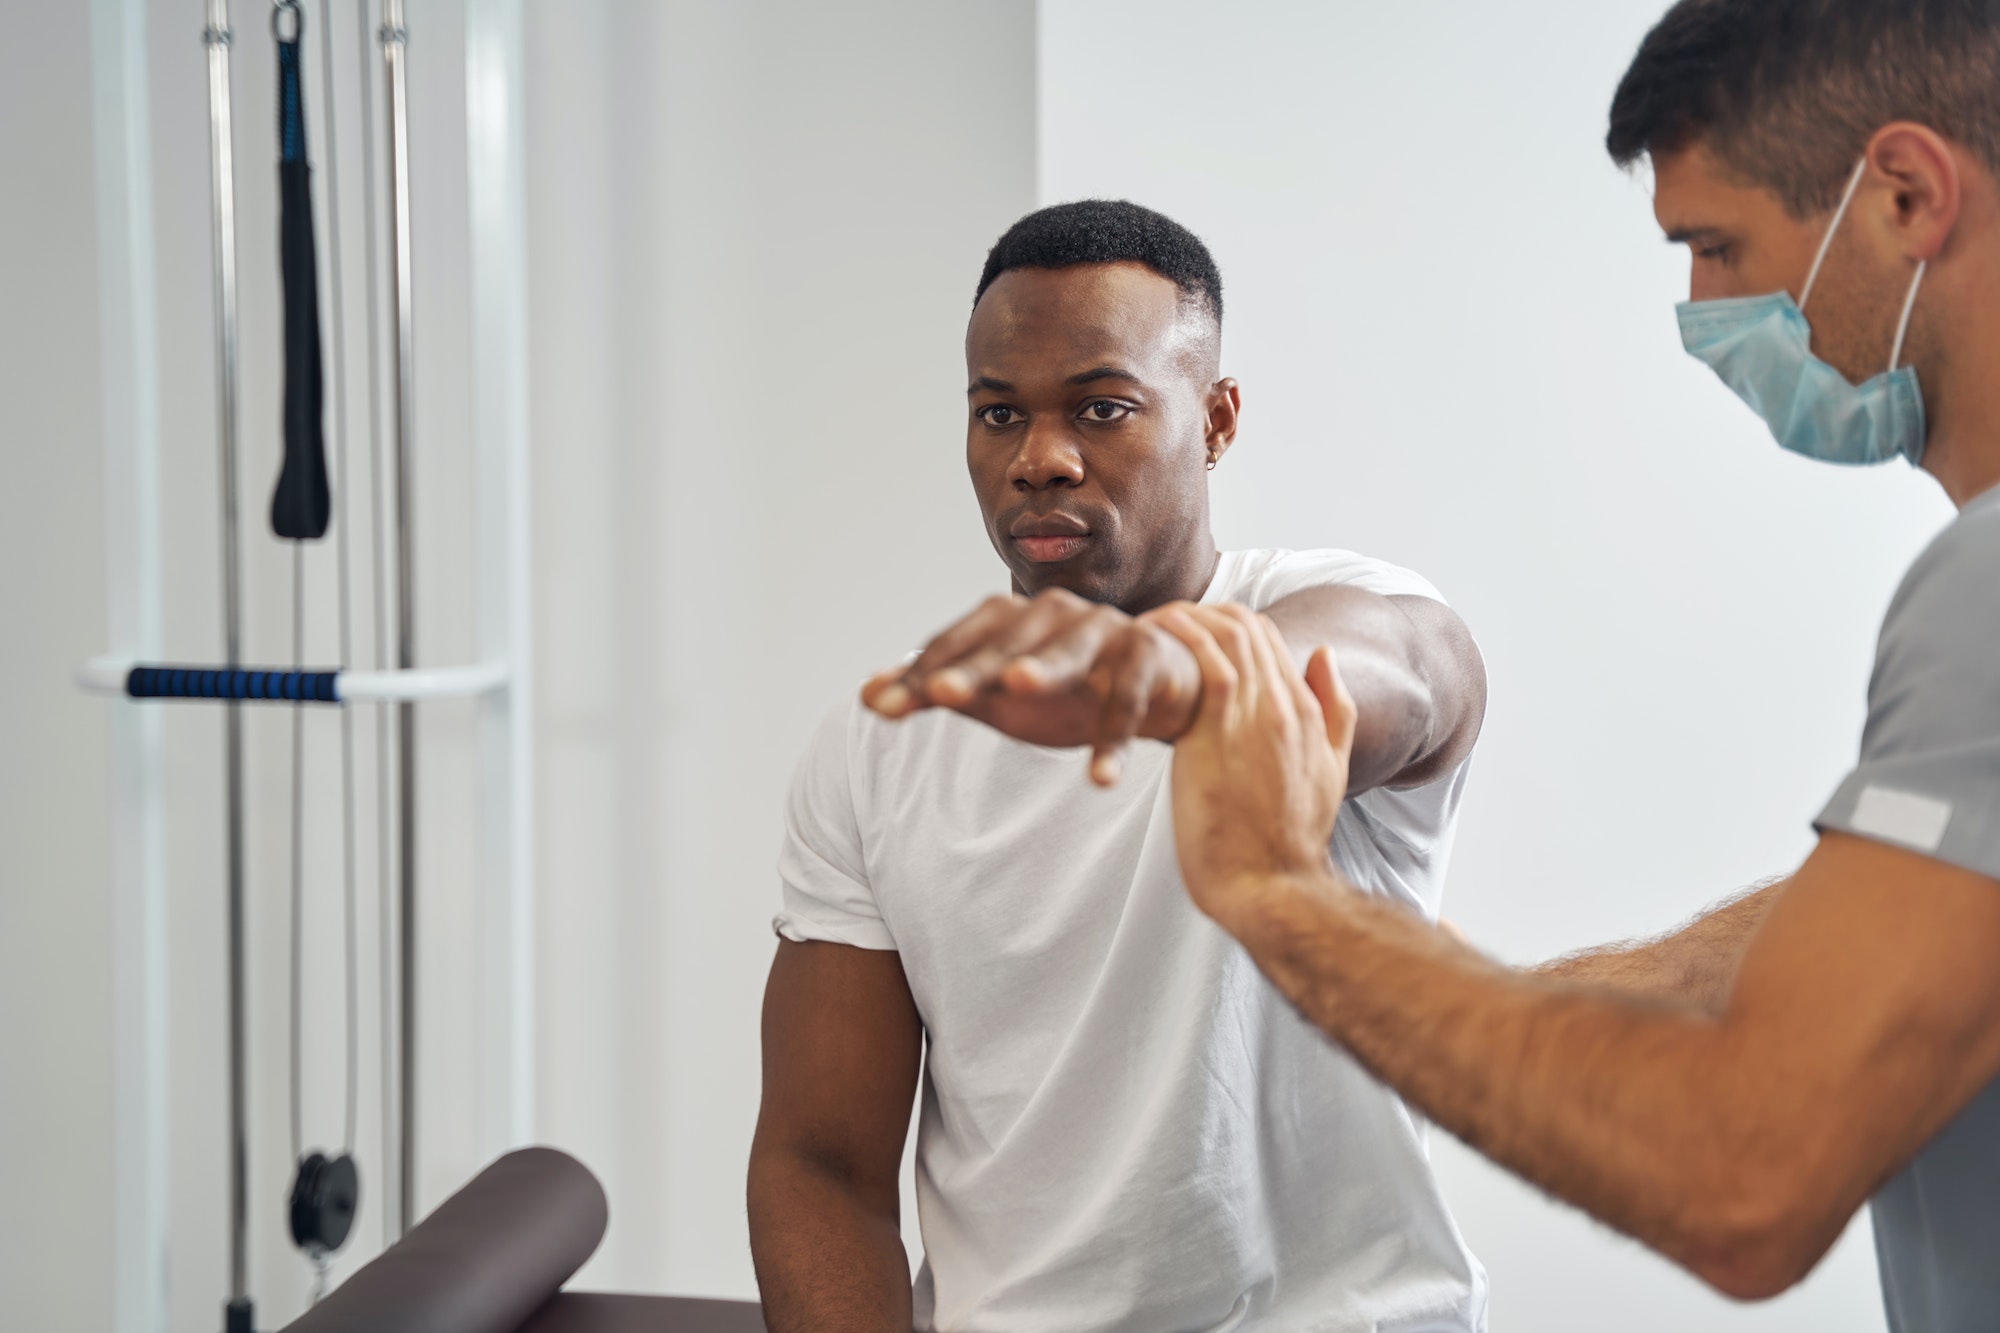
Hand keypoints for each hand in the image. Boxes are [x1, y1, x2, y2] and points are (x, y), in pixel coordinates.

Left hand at [862, 588, 1202, 784]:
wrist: (1156, 682)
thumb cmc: (1065, 687)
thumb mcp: (996, 695)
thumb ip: (937, 692)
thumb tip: (865, 697)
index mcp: (1010, 619)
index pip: (957, 645)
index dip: (922, 674)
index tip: (883, 708)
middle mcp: (1053, 613)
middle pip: (1007, 643)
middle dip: (974, 668)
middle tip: (940, 695)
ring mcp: (1103, 629)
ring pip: (1070, 651)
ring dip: (1045, 667)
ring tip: (1018, 687)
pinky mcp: (1147, 656)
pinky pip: (1129, 700)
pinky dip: (1116, 739)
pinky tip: (1100, 780)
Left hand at [1152, 603, 1358, 933]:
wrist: (1272, 889)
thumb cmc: (1286, 844)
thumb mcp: (1331, 772)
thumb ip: (1333, 711)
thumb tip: (1322, 653)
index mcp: (1309, 713)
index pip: (1270, 638)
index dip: (1226, 625)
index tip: (1187, 633)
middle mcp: (1286, 703)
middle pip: (1247, 624)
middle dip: (1201, 612)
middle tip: (1158, 622)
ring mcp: (1255, 714)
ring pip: (1227, 631)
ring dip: (1183, 617)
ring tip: (1145, 625)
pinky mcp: (1219, 730)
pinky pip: (1203, 660)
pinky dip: (1175, 638)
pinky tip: (1142, 638)